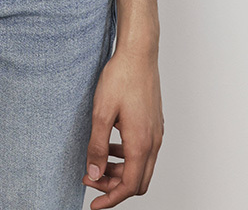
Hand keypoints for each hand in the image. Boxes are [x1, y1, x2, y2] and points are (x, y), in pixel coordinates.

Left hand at [82, 46, 163, 206]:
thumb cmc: (121, 77)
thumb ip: (97, 146)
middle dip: (114, 187)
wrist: (139, 53)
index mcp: (140, 143)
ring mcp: (156, 132)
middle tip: (91, 179)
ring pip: (141, 167)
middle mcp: (153, 141)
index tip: (93, 205)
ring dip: (120, 171)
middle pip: (138, 181)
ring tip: (97, 162)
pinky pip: (144, 151)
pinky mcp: (154, 123)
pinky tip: (110, 144)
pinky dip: (127, 157)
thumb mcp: (101, 112)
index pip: (129, 186)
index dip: (110, 198)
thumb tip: (94, 173)